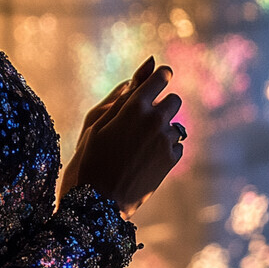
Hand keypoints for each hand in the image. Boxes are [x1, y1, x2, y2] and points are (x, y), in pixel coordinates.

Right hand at [59, 57, 182, 219]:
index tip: (157, 78)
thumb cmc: (91, 156)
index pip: (161, 77)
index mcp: (134, 106)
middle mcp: (155, 120)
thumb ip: (124, 94)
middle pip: (174, 100)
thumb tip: (147, 65)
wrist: (98, 202)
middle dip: (162, 104)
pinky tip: (146, 157)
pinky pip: (177, 145)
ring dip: (163, 128)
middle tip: (142, 119)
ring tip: (139, 145)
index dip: (160, 76)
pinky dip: (166, 147)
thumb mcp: (98, 121)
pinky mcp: (171, 161)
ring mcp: (165, 142)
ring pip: (176, 124)